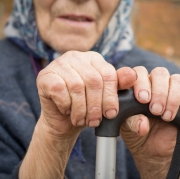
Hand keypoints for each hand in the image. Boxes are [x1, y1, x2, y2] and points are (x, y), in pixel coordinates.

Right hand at [19, 51, 136, 178]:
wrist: (63, 120)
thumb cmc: (87, 107)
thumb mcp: (105, 97)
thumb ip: (119, 85)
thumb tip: (134, 75)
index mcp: (94, 58)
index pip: (108, 74)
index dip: (111, 97)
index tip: (111, 114)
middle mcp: (76, 57)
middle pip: (93, 80)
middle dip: (96, 105)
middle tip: (95, 121)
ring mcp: (59, 64)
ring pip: (76, 86)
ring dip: (81, 109)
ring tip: (81, 120)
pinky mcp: (45, 75)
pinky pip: (59, 89)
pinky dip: (66, 105)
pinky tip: (67, 111)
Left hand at [120, 67, 179, 178]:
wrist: (151, 150)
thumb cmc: (136, 134)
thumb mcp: (127, 129)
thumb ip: (131, 122)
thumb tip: (143, 123)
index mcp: (137, 85)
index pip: (139, 72)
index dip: (141, 82)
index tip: (142, 99)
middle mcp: (155, 83)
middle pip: (160, 73)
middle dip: (159, 92)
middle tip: (155, 111)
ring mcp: (173, 91)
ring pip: (178, 80)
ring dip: (173, 98)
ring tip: (166, 117)